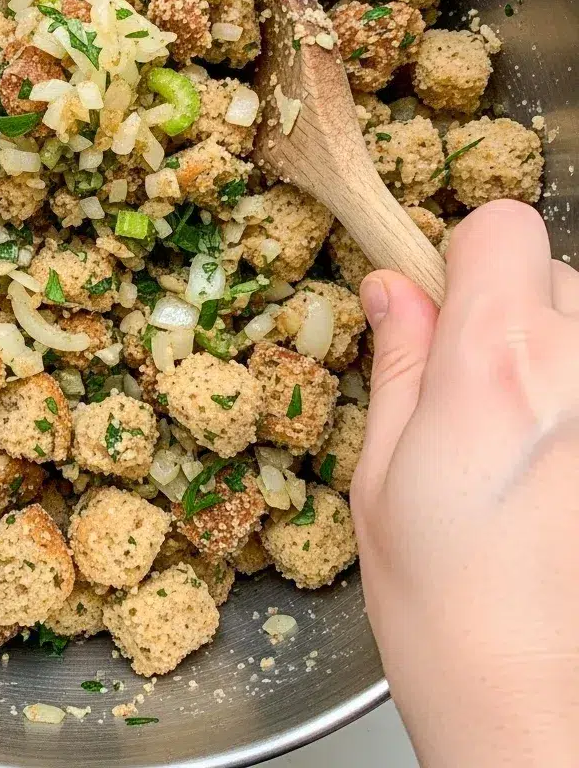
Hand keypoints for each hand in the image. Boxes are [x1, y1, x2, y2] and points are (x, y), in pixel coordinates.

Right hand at [353, 200, 578, 766]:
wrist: (543, 715)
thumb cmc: (445, 607)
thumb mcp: (383, 476)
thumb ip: (401, 364)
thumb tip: (394, 289)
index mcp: (497, 366)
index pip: (503, 228)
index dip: (463, 257)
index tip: (439, 303)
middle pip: (558, 273)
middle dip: (512, 310)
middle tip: (477, 391)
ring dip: (558, 358)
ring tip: (526, 443)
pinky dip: (577, 403)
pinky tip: (556, 470)